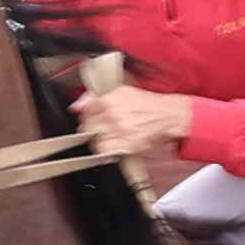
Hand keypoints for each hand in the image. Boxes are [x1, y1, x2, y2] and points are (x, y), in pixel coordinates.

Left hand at [73, 79, 195, 164]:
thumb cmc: (147, 104)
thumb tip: (75, 106)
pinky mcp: (126, 145)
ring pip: (95, 141)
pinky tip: (115, 145)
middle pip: (87, 128)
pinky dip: (107, 151)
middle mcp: (113, 115)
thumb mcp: (122, 92)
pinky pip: (106, 152)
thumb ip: (94, 97)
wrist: (169, 116)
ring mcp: (119, 131)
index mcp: (109, 99)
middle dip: (92, 129)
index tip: (93, 119)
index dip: (88, 116)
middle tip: (103, 129)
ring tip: (111, 137)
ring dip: (99, 141)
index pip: (85, 111)